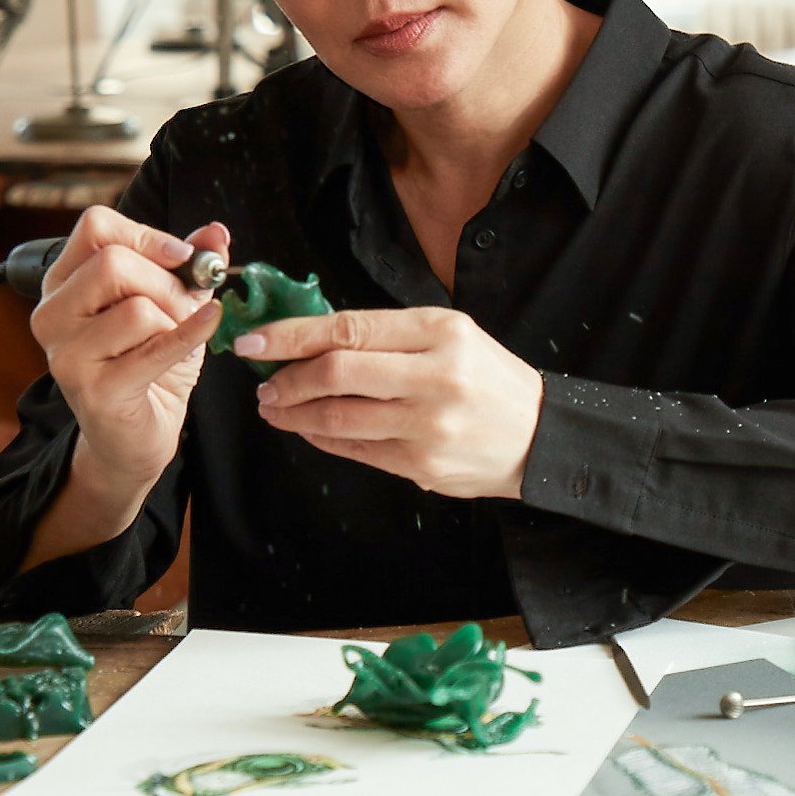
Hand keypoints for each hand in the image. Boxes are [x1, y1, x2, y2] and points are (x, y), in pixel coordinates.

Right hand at [29, 205, 229, 491]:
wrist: (135, 437)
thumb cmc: (146, 364)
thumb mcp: (169, 306)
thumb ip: (187, 266)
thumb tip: (215, 232)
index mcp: (62, 283)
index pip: (95, 227)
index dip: (146, 235)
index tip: (182, 256)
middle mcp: (52, 314)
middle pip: (113, 264)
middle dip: (167, 283)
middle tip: (187, 306)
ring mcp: (66, 354)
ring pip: (136, 309)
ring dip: (174, 322)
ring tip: (176, 340)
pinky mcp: (92, 389)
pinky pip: (153, 347)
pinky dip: (189, 334)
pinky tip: (210, 324)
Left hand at [241, 308, 544, 498]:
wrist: (540, 437)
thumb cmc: (487, 378)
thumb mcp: (450, 335)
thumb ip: (387, 335)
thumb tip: (310, 338)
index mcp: (441, 332)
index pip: (348, 329)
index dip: (291, 336)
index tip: (254, 342)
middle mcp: (435, 376)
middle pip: (336, 373)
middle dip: (286, 378)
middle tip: (263, 382)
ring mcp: (428, 426)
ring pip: (338, 417)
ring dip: (293, 413)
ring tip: (274, 407)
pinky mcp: (422, 466)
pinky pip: (354, 449)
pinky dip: (321, 437)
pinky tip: (307, 427)